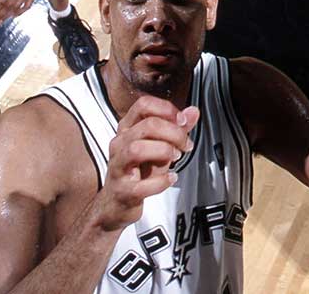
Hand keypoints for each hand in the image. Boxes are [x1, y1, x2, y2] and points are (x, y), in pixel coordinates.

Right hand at [90, 97, 200, 232]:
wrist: (116, 204)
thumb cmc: (137, 172)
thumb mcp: (159, 146)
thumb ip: (176, 129)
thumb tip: (192, 112)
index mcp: (127, 129)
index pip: (143, 105)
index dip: (167, 109)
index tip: (183, 121)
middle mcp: (119, 144)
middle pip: (146, 125)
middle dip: (173, 133)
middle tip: (185, 144)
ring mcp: (118, 168)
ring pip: (137, 149)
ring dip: (163, 151)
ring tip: (175, 157)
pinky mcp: (122, 191)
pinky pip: (141, 185)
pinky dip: (161, 182)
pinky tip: (171, 178)